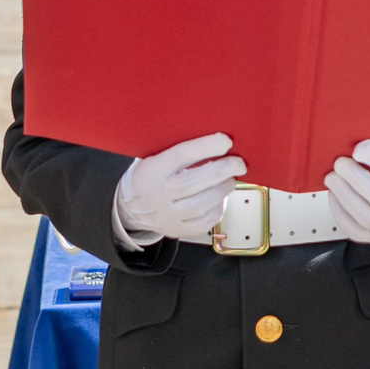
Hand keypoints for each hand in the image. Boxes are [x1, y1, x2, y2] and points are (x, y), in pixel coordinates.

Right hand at [113, 133, 248, 246]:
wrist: (130, 208)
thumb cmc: (150, 176)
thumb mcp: (153, 157)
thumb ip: (177, 149)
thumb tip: (213, 139)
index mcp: (153, 170)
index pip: (180, 156)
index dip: (205, 147)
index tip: (225, 141)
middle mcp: (159, 194)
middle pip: (194, 183)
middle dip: (222, 170)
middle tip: (239, 163)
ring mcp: (168, 215)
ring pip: (201, 205)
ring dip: (222, 189)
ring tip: (230, 179)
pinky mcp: (177, 229)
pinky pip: (204, 222)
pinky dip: (217, 209)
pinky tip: (220, 198)